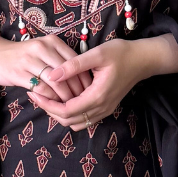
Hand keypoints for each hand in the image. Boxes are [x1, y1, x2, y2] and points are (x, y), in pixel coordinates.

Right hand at [0, 31, 91, 101]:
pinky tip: (53, 105)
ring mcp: (29, 60)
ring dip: (65, 96)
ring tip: (70, 105)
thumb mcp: (42, 51)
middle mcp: (42, 48)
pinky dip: (50, 99)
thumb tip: (81, 78)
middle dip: (78, 89)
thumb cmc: (22, 56)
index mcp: (51, 42)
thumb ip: (59, 60)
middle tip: (84, 102)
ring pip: (56, 82)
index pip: (75, 60)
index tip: (91, 90)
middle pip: (68, 72)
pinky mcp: (18, 73)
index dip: (84, 77)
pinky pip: (41, 89)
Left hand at [31, 38, 161, 129]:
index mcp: (97, 96)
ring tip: (47, 97)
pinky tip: (63, 98)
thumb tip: (51, 74)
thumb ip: (73, 65)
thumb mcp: (97, 54)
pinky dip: (70, 114)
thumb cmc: (121, 53)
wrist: (143, 60)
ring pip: (76, 123)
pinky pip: (84, 119)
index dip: (47, 105)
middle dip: (50, 110)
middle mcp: (101, 108)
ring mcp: (104, 110)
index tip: (34, 93)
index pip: (66, 111)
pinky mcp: (105, 108)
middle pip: (68, 121)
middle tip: (36, 95)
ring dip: (60, 114)